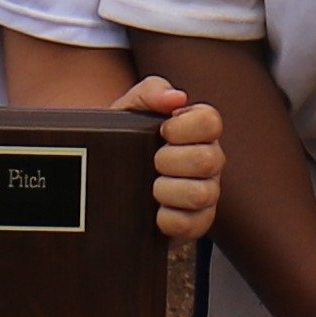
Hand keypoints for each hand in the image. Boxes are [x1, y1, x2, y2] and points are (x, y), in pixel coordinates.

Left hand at [114, 76, 225, 253]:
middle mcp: (209, 161)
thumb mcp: (129, 110)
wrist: (103, 180)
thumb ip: (151, 92)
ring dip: (167, 190)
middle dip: (170, 160)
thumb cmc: (125, 141)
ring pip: (202, 193)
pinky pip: (190, 224)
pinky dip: (166, 218)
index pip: (211, 121)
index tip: (161, 131)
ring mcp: (206, 194)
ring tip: (151, 186)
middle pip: (209, 160)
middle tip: (152, 161)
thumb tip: (176, 98)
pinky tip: (154, 211)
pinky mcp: (196, 224)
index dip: (184, 126)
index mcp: (198, 130)